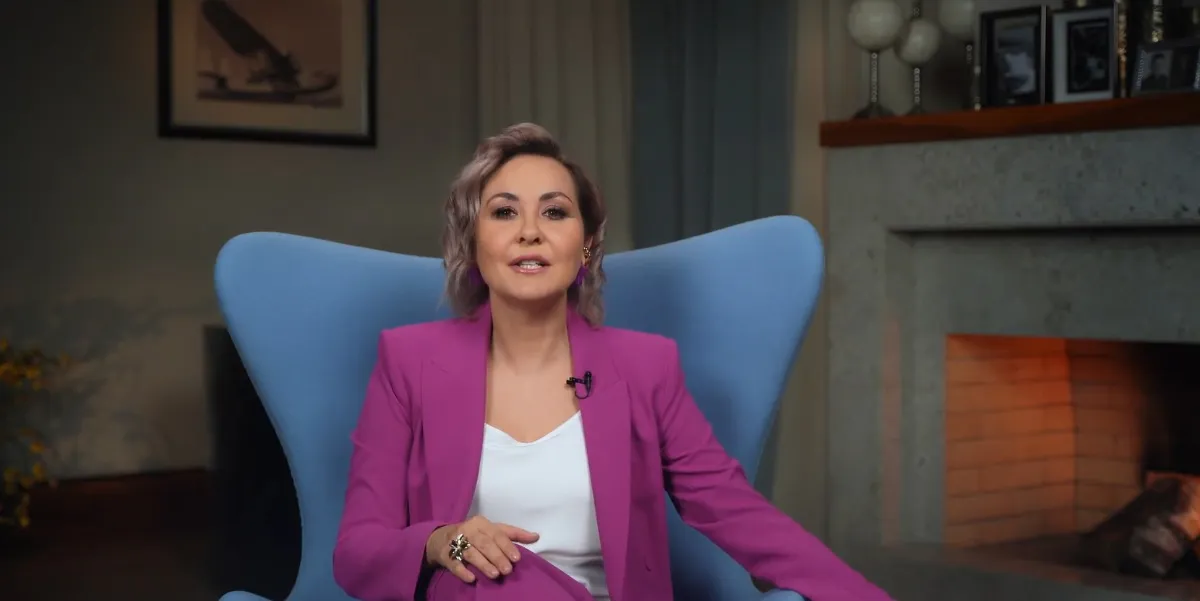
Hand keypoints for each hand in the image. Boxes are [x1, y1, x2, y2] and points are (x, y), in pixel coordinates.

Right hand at [424, 515, 539, 581]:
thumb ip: (513, 534)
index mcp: (481, 523)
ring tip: (495, 574)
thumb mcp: (492, 531)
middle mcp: (468, 530)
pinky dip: (463, 571)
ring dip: (483, 564)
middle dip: (497, 557)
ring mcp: (455, 542)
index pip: (496, 534)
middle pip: (484, 543)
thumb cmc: (474, 535)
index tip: (517, 558)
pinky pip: (454, 563)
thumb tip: (536, 536)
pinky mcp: (445, 555)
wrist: (441, 539)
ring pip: (471, 553)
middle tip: (508, 570)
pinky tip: (472, 579)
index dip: (507, 546)